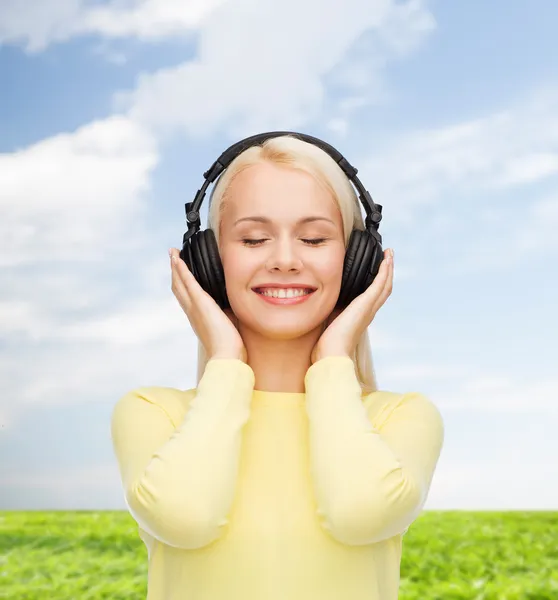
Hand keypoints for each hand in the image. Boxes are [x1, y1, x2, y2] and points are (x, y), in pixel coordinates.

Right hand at [169, 248, 246, 362]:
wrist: (226, 357)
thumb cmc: (230, 347)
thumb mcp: (229, 326)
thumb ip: (229, 314)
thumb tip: (235, 305)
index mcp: (198, 318)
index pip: (187, 298)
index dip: (182, 284)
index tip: (180, 273)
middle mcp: (192, 312)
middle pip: (179, 288)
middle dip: (175, 272)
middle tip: (173, 257)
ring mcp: (194, 307)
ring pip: (180, 283)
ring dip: (176, 267)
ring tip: (173, 254)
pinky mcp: (200, 303)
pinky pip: (188, 282)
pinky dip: (182, 269)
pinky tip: (178, 259)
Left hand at [311, 248, 393, 363]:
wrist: (332, 354)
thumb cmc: (326, 345)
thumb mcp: (328, 322)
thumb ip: (329, 311)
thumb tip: (320, 301)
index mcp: (360, 317)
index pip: (373, 296)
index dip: (377, 283)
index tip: (377, 270)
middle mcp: (368, 312)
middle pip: (384, 289)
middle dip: (386, 273)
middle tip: (388, 257)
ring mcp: (369, 308)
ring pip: (385, 285)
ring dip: (388, 269)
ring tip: (389, 255)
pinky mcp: (366, 304)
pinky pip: (380, 284)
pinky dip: (384, 271)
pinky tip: (385, 260)